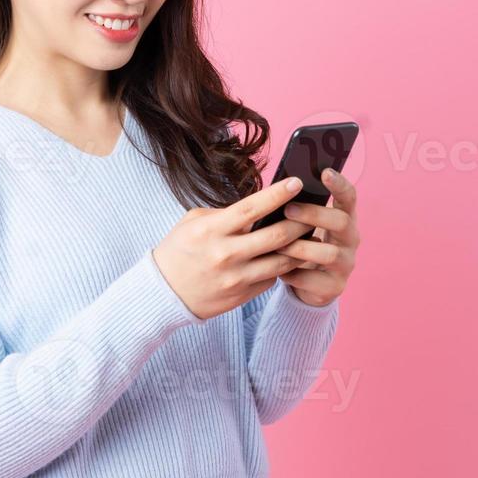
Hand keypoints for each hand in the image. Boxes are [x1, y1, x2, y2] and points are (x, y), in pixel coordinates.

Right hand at [153, 176, 316, 320]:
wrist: (164, 292)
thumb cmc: (180, 250)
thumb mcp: (194, 222)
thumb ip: (225, 214)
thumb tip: (259, 206)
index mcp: (212, 230)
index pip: (252, 208)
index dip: (278, 194)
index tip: (297, 182)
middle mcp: (226, 254)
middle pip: (276, 235)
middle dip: (300, 221)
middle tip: (314, 210)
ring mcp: (236, 278)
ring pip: (282, 260)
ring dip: (300, 246)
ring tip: (311, 234)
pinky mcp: (242, 295)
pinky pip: (272, 278)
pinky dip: (284, 266)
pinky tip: (290, 255)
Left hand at [275, 166, 358, 306]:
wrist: (308, 285)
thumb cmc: (302, 246)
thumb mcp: (303, 227)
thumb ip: (298, 210)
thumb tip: (277, 188)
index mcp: (344, 219)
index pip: (349, 197)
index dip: (339, 184)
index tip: (325, 171)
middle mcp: (351, 240)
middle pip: (341, 222)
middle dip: (313, 214)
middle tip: (287, 210)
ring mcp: (346, 264)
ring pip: (328, 253)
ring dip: (300, 248)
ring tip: (278, 245)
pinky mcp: (335, 287)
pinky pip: (313, 279)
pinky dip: (293, 274)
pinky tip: (279, 271)